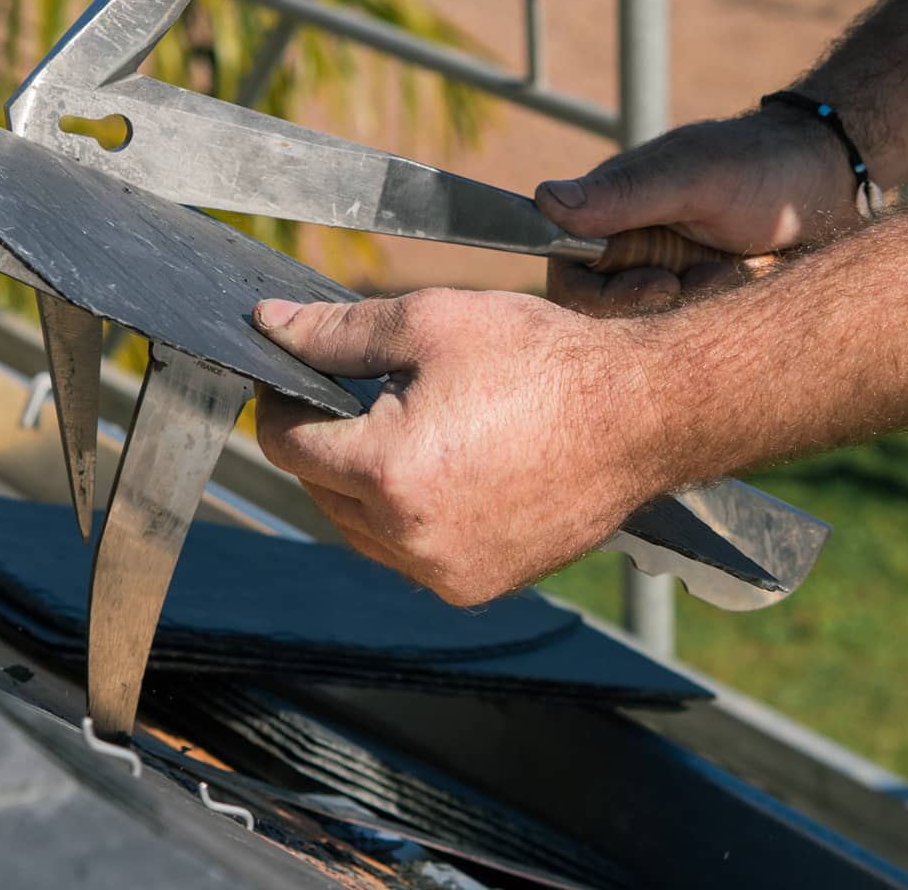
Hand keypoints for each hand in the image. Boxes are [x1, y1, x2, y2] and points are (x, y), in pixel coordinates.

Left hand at [249, 289, 669, 605]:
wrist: (639, 414)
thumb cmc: (542, 360)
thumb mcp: (431, 322)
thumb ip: (337, 330)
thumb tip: (269, 324)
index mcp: (387, 469)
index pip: (286, 444)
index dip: (279, 403)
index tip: (290, 379)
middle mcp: (410, 536)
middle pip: (319, 490)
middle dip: (326, 441)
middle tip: (356, 395)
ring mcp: (447, 571)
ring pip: (362, 530)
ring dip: (363, 484)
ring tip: (405, 429)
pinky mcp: (480, 585)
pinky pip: (412, 555)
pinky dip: (410, 517)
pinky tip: (445, 468)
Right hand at [536, 103, 859, 312]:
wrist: (830, 182)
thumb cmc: (761, 166)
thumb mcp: (695, 177)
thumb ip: (624, 193)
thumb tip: (545, 201)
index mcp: (609, 213)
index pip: (567, 275)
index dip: (602, 297)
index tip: (661, 286)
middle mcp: (628, 249)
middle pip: (606, 314)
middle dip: (660, 308)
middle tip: (711, 279)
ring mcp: (663, 275)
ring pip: (650, 329)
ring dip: (695, 308)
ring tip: (733, 271)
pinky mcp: (697, 299)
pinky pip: (687, 333)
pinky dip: (717, 314)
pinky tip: (745, 280)